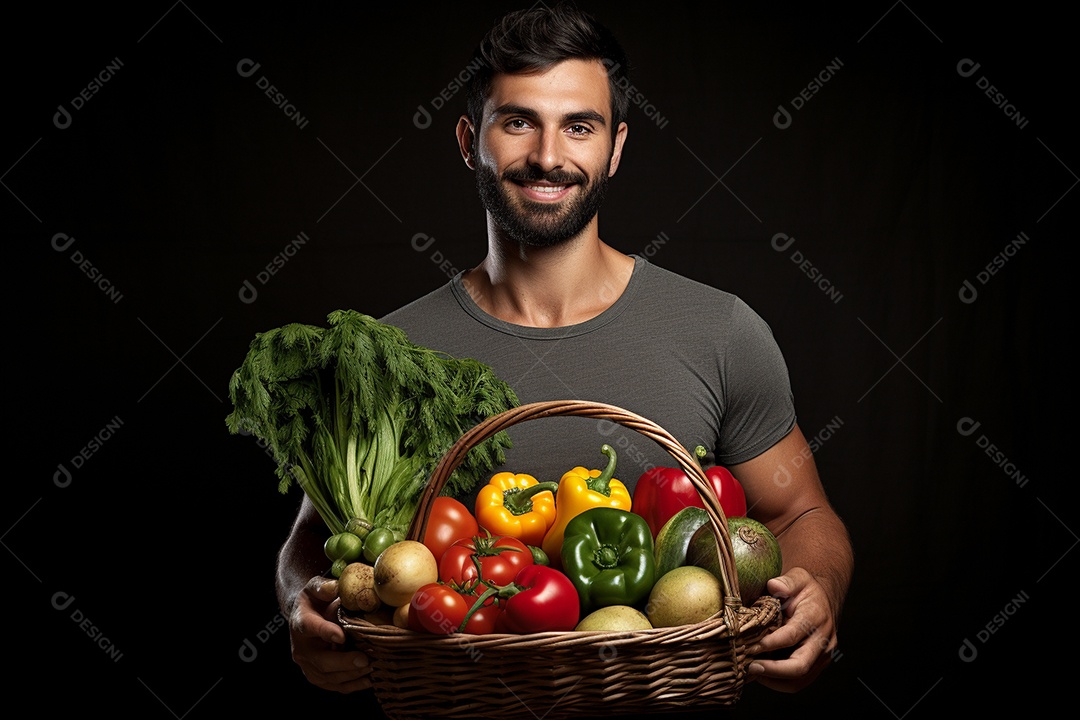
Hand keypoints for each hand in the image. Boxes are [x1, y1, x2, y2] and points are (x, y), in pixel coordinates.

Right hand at [288, 575, 372, 692]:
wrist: (305, 617)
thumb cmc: (315, 601)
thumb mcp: (316, 588)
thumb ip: (324, 586)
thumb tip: (336, 587)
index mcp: (300, 621)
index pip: (309, 627)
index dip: (325, 632)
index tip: (341, 635)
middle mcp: (301, 648)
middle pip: (320, 660)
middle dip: (343, 662)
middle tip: (365, 660)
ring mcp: (308, 665)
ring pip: (327, 677)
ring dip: (350, 675)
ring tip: (371, 668)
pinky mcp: (317, 676)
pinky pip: (333, 685)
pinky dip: (351, 685)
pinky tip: (369, 680)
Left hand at [746, 567, 838, 691]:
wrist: (823, 601)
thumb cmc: (805, 590)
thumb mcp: (798, 577)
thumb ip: (787, 581)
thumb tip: (774, 586)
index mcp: (816, 616)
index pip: (793, 635)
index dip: (770, 643)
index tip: (750, 645)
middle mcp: (823, 639)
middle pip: (799, 665)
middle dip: (772, 670)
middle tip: (749, 667)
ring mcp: (822, 656)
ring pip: (799, 680)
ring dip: (773, 680)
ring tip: (751, 673)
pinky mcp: (817, 666)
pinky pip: (798, 683)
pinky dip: (777, 683)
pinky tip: (760, 675)